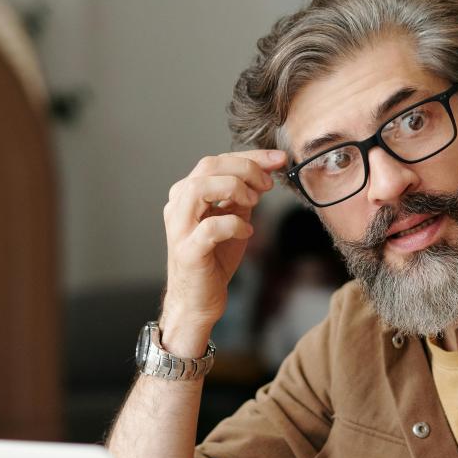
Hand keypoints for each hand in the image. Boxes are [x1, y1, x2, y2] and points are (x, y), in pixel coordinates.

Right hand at [162, 149, 285, 347]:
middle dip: (245, 168)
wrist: (199, 300)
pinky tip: (247, 232)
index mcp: (188, 194)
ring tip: (254, 203)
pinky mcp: (187, 251)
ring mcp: (180, 228)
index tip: (278, 159)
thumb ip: (244, 196)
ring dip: (233, 189)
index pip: (217, 161)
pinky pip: (209, 228)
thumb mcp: (235, 219)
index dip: (250, 157)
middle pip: (208, 167)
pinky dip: (234, 224)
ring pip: (199, 188)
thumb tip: (265, 171)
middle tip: (268, 183)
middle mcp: (179, 206)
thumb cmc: (214, 259)